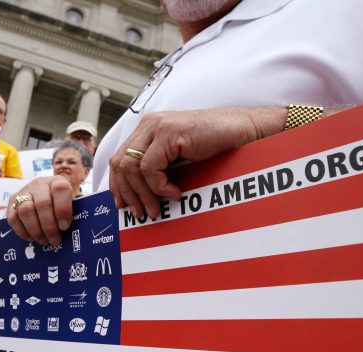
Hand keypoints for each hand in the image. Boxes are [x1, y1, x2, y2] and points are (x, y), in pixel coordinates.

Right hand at [7, 176, 73, 245]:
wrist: (44, 199)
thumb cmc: (60, 206)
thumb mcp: (70, 205)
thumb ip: (71, 214)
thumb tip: (74, 232)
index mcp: (57, 182)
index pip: (60, 189)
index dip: (62, 209)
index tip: (64, 227)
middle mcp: (39, 184)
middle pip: (42, 204)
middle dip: (49, 226)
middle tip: (55, 240)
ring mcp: (24, 192)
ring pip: (26, 211)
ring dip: (36, 230)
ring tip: (44, 241)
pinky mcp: (12, 202)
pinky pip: (13, 218)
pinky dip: (23, 232)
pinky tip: (32, 238)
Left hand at [110, 107, 285, 218]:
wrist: (244, 132)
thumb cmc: (215, 148)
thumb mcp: (177, 160)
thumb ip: (157, 169)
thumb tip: (136, 196)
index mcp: (147, 130)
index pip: (119, 159)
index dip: (118, 186)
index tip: (124, 206)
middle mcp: (148, 125)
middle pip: (120, 164)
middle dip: (128, 193)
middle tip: (140, 213)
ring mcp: (157, 126)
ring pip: (131, 167)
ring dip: (143, 194)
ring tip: (157, 208)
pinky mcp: (169, 132)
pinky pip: (150, 167)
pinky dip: (159, 186)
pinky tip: (175, 193)